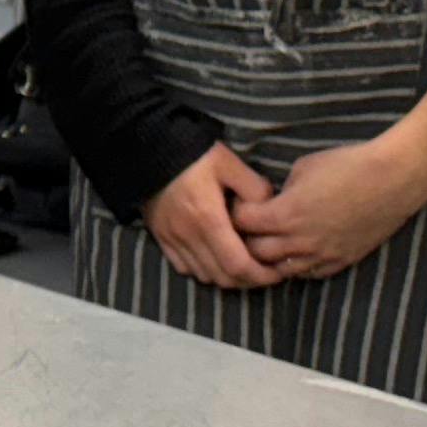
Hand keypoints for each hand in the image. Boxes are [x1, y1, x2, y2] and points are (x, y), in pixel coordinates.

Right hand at [143, 145, 278, 289]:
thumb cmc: (193, 154)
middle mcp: (188, 236)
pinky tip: (213, 258)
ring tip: (242, 265)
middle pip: (222, 277)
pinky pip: (183, 267)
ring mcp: (171, 239)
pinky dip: (202, 270)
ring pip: (204, 276)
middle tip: (265, 271)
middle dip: (248, 280)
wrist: (149, 147)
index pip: (238, 265)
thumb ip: (254, 188)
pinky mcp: (160, 237)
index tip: (277, 273)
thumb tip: (271, 210)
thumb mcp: (229, 163)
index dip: (261, 275)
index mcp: (208, 219)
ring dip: (226, 277)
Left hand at [234, 136, 426, 279]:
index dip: (236, 212)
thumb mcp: (303, 168)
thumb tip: (272, 201)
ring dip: (269, 258)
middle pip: (254, 252)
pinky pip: (307, 274)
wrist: (394, 180)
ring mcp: (321, 255)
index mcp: (286, 213)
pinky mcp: (340, 262)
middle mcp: (300, 241)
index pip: (241, 223)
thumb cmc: (348, 165)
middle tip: (249, 227)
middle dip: (246, 239)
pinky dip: (296, 266)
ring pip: (279, 270)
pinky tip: (296, 251)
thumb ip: (282, 190)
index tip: (239, 204)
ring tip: (269, 243)